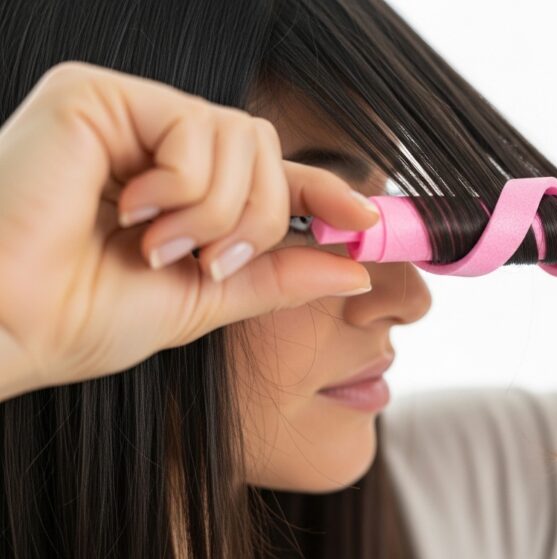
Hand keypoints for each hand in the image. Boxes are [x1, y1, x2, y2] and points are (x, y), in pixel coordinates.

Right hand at [0, 61, 378, 396]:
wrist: (13, 327)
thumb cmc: (83, 316)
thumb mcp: (205, 297)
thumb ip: (278, 277)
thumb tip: (356, 271)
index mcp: (176, 186)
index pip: (268, 173)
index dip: (321, 192)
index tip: (366, 222)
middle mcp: (154, 141)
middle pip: (267, 150)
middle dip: (255, 220)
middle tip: (203, 260)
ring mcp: (126, 113)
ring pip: (242, 139)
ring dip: (215, 212)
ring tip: (156, 242)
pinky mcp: (94, 94)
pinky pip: (194, 129)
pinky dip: (180, 188)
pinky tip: (127, 210)